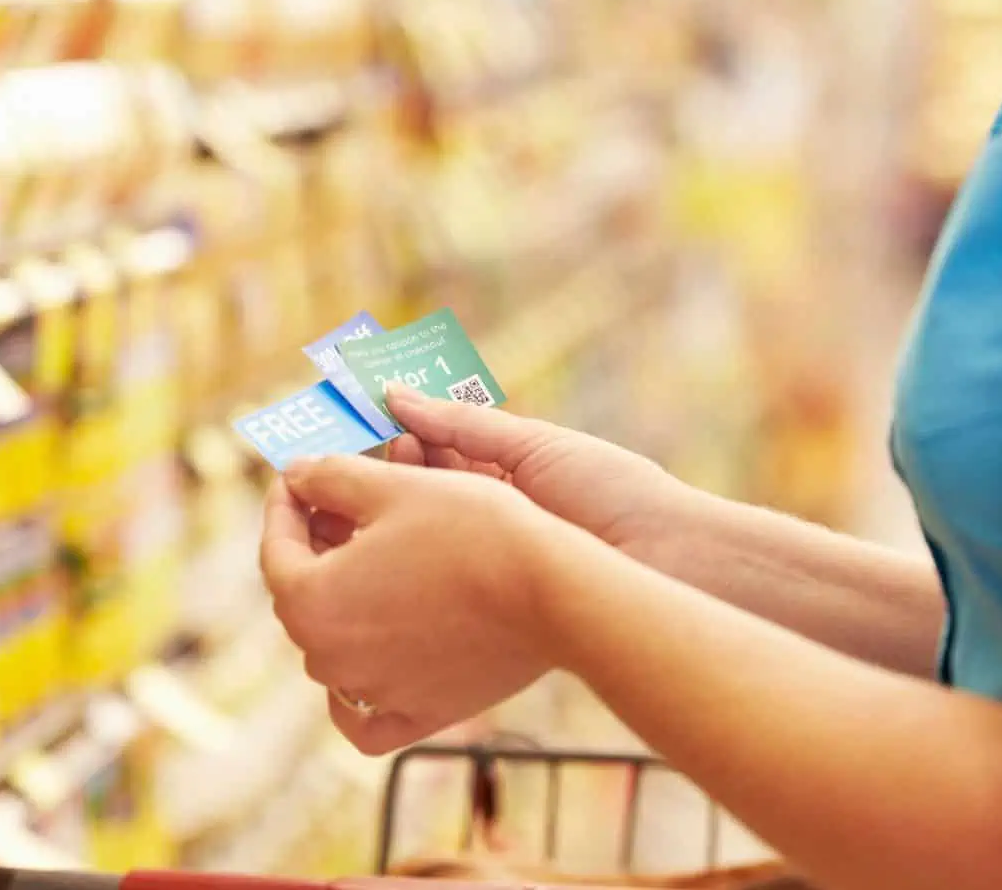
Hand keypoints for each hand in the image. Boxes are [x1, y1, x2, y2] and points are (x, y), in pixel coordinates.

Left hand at [261, 453, 570, 753]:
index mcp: (310, 601)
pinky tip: (370, 654)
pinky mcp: (418, 715)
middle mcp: (330, 659)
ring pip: (333, 648)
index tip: (299, 478)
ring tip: (371, 562)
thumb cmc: (472, 530)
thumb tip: (295, 474)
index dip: (285, 504)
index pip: (275, 549)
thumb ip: (328, 477)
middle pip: (302, 598)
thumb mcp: (392, 486)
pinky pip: (365, 715)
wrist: (552, 590)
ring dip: (342, 603)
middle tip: (336, 509)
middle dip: (313, 550)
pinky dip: (357, 690)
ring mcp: (373, 693)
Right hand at [311, 384, 692, 561]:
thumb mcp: (531, 446)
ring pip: (413, 540)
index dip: (386, 444)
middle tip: (333, 475)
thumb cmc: (614, 493)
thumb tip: (391, 394)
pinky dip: (397, 568)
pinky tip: (371, 556)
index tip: (348, 432)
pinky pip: (428, 584)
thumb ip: (460, 424)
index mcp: (501, 474)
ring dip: (379, 524)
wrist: (669, 561)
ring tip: (349, 508)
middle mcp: (487, 519)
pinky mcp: (484, 606)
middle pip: (412, 497)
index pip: (426, 453)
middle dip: (374, 483)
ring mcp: (484, 562)